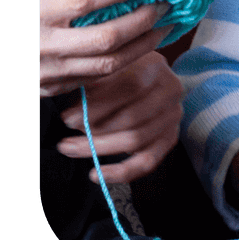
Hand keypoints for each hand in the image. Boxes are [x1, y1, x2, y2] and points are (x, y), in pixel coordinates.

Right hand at [39, 0, 171, 97]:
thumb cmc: (24, 9)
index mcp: (36, 11)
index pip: (83, 0)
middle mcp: (44, 45)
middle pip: (105, 37)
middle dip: (141, 20)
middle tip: (164, 3)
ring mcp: (51, 72)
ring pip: (109, 63)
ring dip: (144, 44)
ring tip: (165, 25)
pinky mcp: (57, 87)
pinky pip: (101, 76)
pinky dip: (129, 60)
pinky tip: (144, 44)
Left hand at [55, 50, 184, 181]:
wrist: (152, 80)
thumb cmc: (124, 71)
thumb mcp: (111, 67)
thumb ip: (94, 82)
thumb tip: (69, 105)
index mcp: (155, 66)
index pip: (129, 87)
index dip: (98, 106)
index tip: (68, 118)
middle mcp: (171, 90)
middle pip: (131, 118)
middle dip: (93, 132)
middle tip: (65, 140)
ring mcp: (173, 116)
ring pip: (135, 141)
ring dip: (99, 149)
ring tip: (72, 149)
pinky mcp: (170, 138)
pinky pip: (146, 162)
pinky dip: (120, 172)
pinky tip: (97, 173)